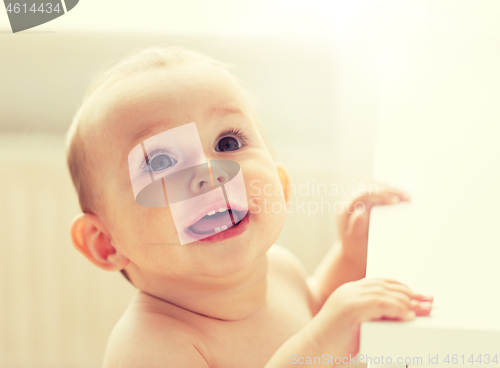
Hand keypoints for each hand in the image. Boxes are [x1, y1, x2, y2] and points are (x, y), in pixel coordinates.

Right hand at [306, 278, 432, 356]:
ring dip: (407, 302)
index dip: (402, 288)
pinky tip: (408, 316)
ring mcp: (349, 297)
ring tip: (422, 311)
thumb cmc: (334, 344)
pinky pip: (380, 303)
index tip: (420, 297)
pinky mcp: (350, 308)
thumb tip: (401, 319)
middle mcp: (350, 290)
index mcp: (351, 292)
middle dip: (410, 293)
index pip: (381, 283)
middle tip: (429, 302)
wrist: (312, 350)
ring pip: (385, 293)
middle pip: (386, 285)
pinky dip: (397, 309)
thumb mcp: (357, 327)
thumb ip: (374, 318)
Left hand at [336, 182, 409, 263]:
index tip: (396, 201)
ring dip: (389, 187)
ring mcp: (355, 197)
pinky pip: (375, 186)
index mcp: (345, 209)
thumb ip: (356, 227)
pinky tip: (400, 194)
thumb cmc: (355, 247)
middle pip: (369, 185)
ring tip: (406, 195)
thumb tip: (361, 211)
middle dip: (389, 189)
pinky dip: (387, 188)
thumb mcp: (355, 241)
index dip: (380, 195)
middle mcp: (349, 201)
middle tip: (407, 197)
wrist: (353, 250)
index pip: (362, 194)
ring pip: (372, 183)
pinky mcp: (363, 198)